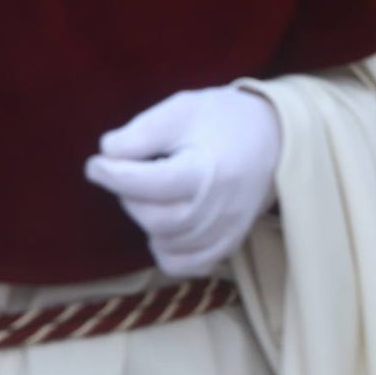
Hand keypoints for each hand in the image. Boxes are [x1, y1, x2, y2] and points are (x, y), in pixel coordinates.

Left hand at [85, 86, 280, 276]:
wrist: (279, 137)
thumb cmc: (226, 119)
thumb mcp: (182, 109)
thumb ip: (142, 131)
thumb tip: (108, 153)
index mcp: (207, 171)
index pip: (149, 184)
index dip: (113, 175)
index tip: (96, 163)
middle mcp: (219, 208)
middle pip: (154, 218)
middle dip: (130, 196)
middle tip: (131, 173)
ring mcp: (227, 230)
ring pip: (167, 243)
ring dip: (148, 220)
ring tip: (152, 195)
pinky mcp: (230, 242)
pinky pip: (188, 265)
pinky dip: (168, 252)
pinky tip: (166, 228)